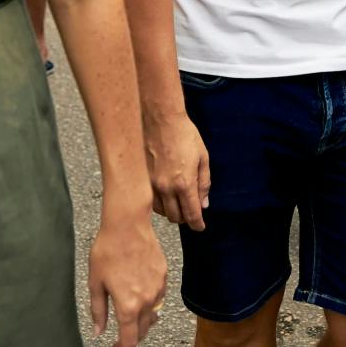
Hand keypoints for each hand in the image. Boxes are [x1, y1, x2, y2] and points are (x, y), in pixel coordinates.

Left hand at [88, 210, 166, 345]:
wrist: (128, 225)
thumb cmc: (108, 251)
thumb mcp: (95, 283)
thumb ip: (98, 311)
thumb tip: (98, 331)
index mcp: (128, 305)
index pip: (130, 340)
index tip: (115, 345)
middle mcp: (146, 300)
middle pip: (143, 330)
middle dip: (132, 335)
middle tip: (120, 332)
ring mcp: (158, 288)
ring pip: (153, 314)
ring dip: (142, 319)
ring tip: (130, 312)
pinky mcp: (164, 276)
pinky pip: (158, 297)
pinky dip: (150, 301)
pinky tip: (139, 292)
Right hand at [143, 111, 209, 229]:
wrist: (160, 119)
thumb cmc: (184, 135)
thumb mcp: (203, 157)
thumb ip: (204, 183)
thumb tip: (204, 204)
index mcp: (184, 183)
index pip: (191, 215)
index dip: (197, 224)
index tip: (200, 227)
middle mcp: (166, 188)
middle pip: (175, 217)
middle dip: (185, 218)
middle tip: (191, 211)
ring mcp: (151, 184)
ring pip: (162, 211)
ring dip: (171, 210)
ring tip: (178, 200)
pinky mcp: (141, 179)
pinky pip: (151, 200)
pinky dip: (160, 202)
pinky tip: (165, 193)